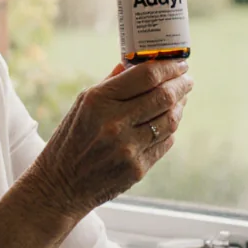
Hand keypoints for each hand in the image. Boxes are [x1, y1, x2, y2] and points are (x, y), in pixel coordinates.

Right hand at [28, 60, 191, 216]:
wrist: (60, 185)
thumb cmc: (70, 140)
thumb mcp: (82, 104)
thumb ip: (112, 83)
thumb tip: (138, 62)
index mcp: (98, 101)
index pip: (146, 76)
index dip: (168, 67)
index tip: (180, 64)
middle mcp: (115, 123)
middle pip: (164, 96)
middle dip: (181, 85)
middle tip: (186, 80)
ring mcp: (128, 148)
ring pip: (170, 120)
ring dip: (179, 107)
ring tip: (180, 100)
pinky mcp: (138, 168)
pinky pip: (165, 142)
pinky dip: (169, 129)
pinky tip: (167, 123)